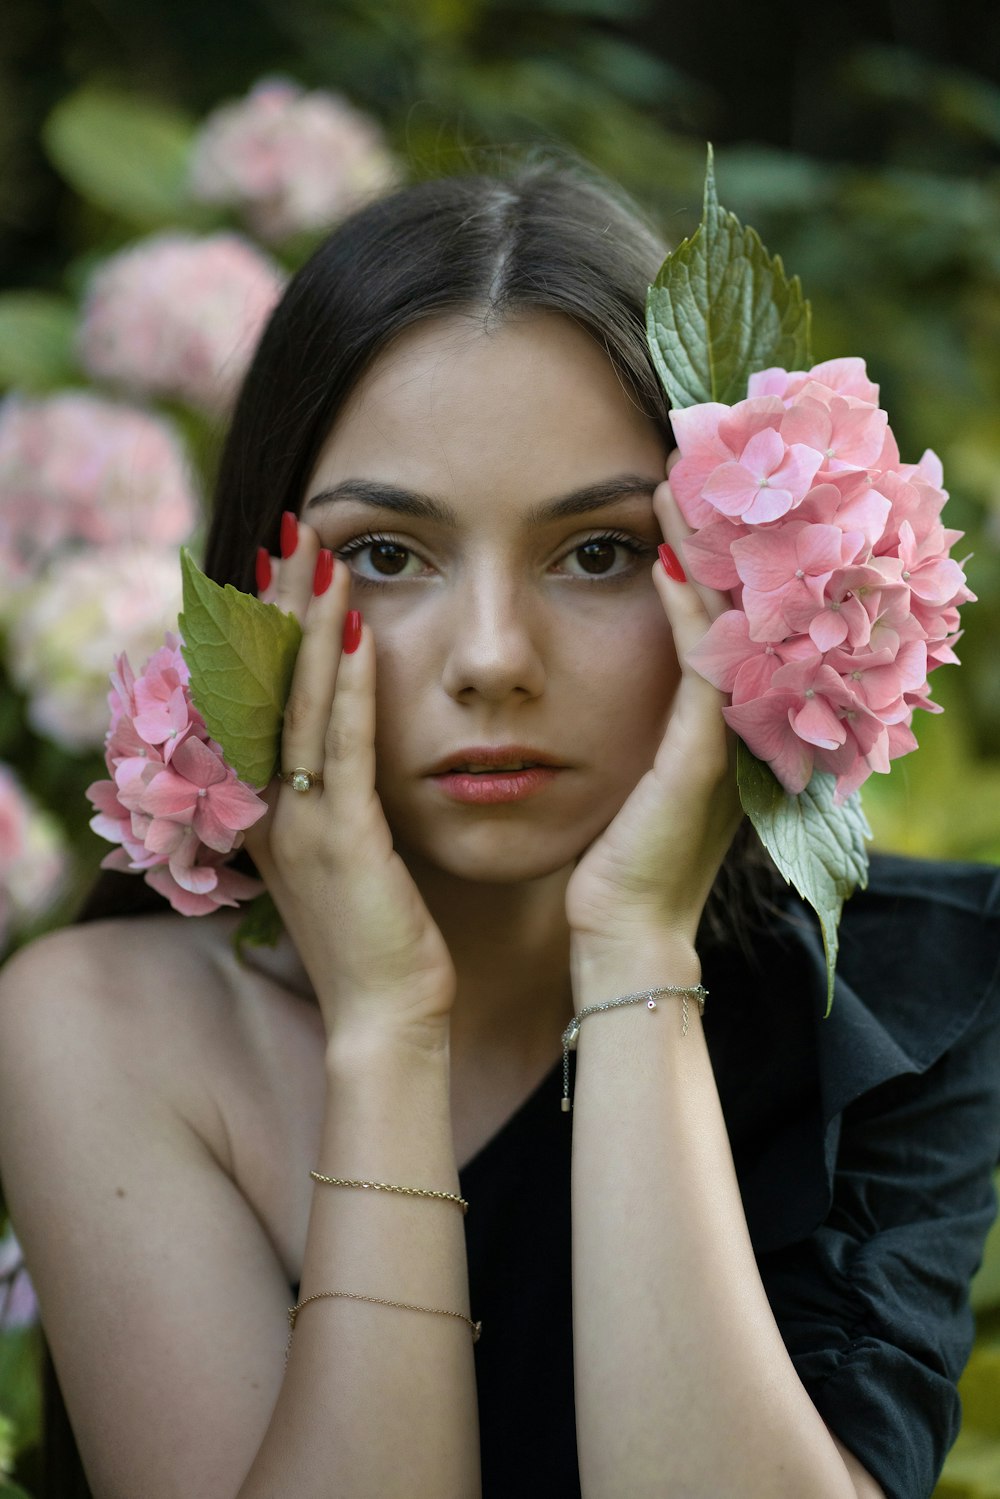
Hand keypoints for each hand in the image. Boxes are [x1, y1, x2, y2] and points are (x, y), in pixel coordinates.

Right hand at [243, 517, 455, 1048]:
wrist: (388, 1018)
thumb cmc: (381, 938)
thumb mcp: (350, 855)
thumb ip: (339, 796)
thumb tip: (350, 744)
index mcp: (267, 808)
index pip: (259, 696)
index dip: (265, 626)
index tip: (281, 562)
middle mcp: (268, 806)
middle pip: (267, 681)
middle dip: (279, 601)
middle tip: (292, 526)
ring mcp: (298, 822)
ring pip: (297, 701)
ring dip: (307, 621)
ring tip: (318, 551)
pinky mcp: (341, 841)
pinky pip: (341, 746)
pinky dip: (346, 684)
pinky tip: (356, 629)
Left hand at [564, 470, 742, 952]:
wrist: (619, 937)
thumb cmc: (600, 863)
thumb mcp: (605, 778)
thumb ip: (601, 722)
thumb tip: (550, 674)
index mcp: (698, 723)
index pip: (704, 620)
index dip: (689, 557)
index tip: (660, 498)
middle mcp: (722, 722)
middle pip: (727, 605)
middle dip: (705, 537)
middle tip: (680, 465)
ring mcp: (719, 739)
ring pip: (724, 621)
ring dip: (700, 551)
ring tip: (674, 484)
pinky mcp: (702, 761)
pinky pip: (704, 668)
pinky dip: (686, 610)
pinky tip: (663, 559)